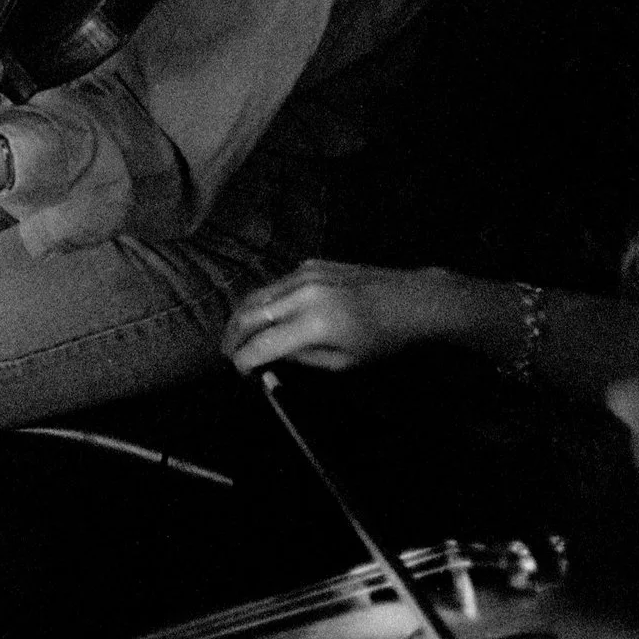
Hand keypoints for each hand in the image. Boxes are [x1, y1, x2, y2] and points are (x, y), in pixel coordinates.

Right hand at [222, 260, 486, 374]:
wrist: (411, 300)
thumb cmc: (382, 339)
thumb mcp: (342, 362)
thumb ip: (301, 358)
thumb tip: (268, 356)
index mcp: (313, 324)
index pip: (261, 344)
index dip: (243, 361)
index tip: (239, 373)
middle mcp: (302, 294)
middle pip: (249, 314)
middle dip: (232, 337)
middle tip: (227, 354)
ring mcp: (304, 274)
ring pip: (257, 295)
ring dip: (242, 317)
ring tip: (236, 336)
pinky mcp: (309, 265)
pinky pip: (276, 285)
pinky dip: (263, 302)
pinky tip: (265, 317)